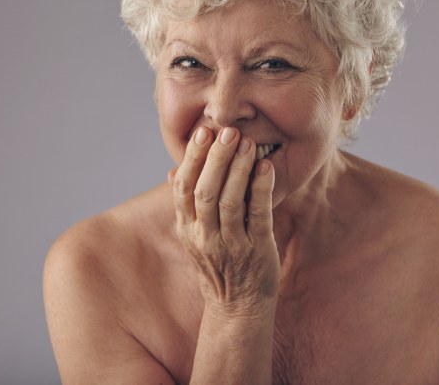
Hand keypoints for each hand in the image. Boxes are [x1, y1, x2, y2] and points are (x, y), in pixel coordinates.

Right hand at [170, 126, 279, 316]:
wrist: (237, 307)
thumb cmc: (219, 263)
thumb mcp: (194, 236)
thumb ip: (186, 204)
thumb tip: (172, 171)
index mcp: (187, 228)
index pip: (183, 188)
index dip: (192, 159)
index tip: (202, 133)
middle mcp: (205, 236)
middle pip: (205, 191)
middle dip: (215, 158)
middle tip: (227, 131)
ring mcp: (231, 244)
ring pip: (229, 201)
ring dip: (238, 169)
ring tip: (248, 143)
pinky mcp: (257, 249)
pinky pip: (258, 215)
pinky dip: (261, 189)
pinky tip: (266, 168)